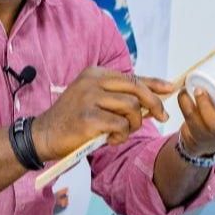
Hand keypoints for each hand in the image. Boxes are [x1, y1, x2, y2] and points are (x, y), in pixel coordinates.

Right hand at [31, 66, 173, 162]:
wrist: (43, 135)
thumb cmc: (73, 120)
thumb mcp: (95, 101)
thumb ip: (119, 98)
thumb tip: (153, 101)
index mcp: (96, 74)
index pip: (132, 76)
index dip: (154, 83)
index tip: (170, 88)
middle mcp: (93, 81)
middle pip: (137, 88)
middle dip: (154, 103)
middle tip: (162, 117)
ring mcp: (89, 98)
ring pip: (131, 107)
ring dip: (133, 124)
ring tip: (120, 133)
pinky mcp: (88, 118)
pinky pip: (120, 125)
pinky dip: (120, 136)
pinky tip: (109, 139)